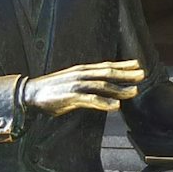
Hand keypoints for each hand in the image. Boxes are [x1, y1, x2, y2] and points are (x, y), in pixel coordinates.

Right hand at [20, 61, 143, 115]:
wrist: (29, 94)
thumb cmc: (51, 91)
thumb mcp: (71, 83)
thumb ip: (86, 84)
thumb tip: (101, 88)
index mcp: (82, 70)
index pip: (106, 65)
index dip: (123, 65)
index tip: (137, 64)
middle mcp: (81, 75)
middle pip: (107, 73)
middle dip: (126, 74)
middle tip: (142, 74)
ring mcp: (76, 85)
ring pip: (102, 86)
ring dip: (119, 89)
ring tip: (134, 91)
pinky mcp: (70, 97)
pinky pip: (91, 100)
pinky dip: (104, 103)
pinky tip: (115, 107)